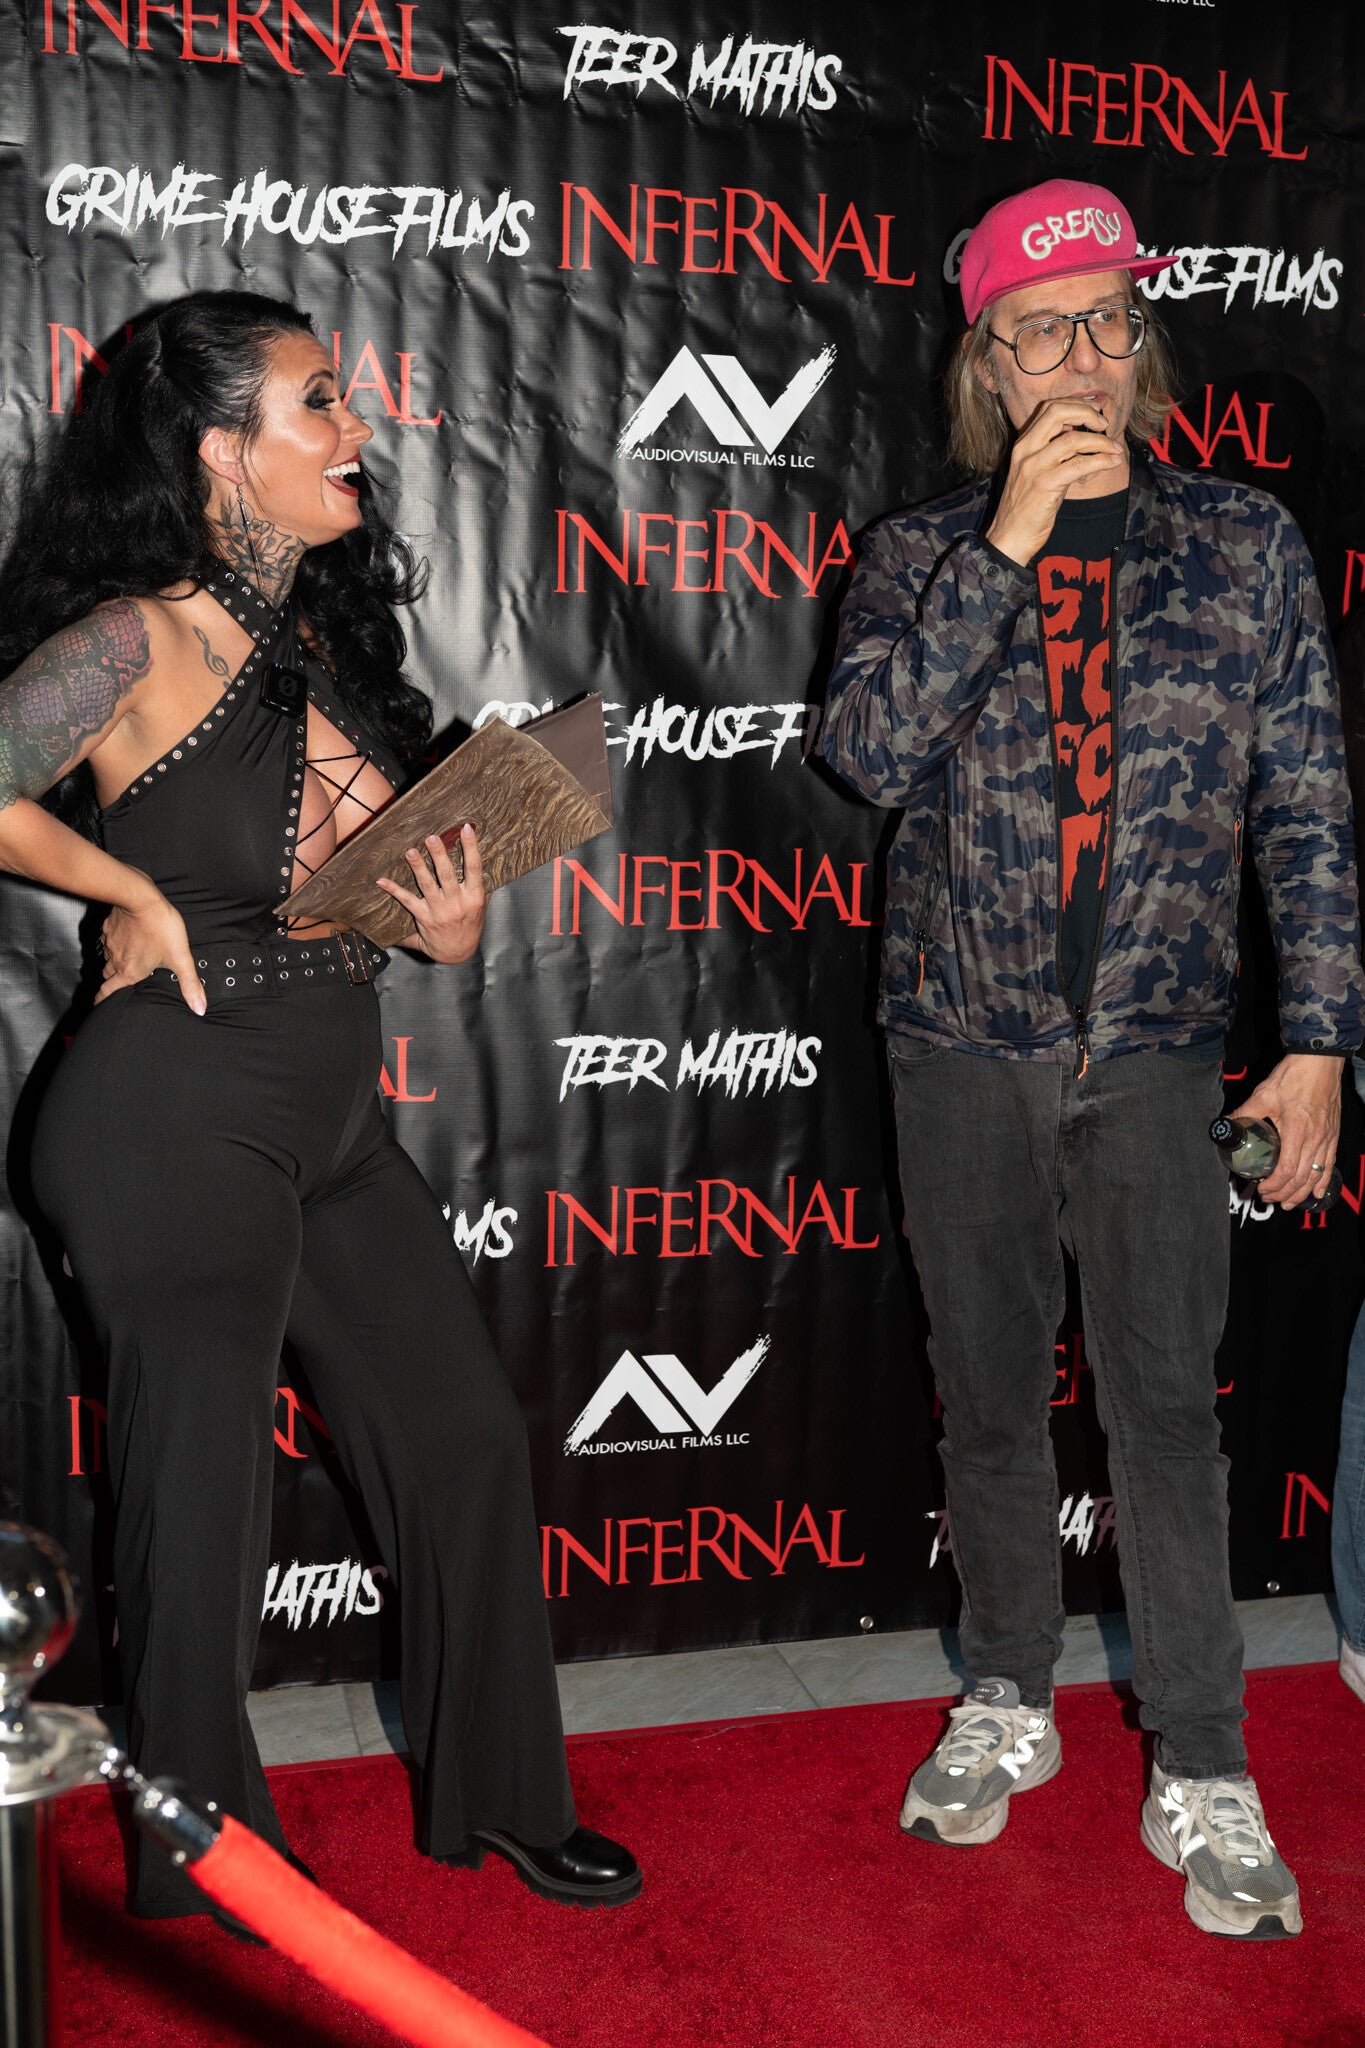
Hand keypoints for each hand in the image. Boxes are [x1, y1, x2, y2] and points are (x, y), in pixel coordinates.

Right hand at [96, 887, 205, 1014]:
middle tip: (113, 984)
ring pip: (107, 958)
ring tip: (121, 962)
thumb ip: (190, 984)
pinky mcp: (108, 927)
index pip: (109, 991)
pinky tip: (123, 938)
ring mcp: (110, 943)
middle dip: (110, 981)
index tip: (98, 1004)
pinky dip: (113, 943)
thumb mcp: (181, 958)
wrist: (141, 898)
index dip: (102, 1000)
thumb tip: (199, 1009)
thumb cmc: (161, 927)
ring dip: (112, 962)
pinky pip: (107, 939)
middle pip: (107, 975)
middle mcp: (116, 960)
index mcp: (131, 971)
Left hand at [376, 825, 486, 963]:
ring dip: (418, 867)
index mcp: (474, 897)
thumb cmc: (470, 926)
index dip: (471, 847)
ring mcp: (439, 911)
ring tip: (411, 851)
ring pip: (427, 885)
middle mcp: (457, 903)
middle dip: (439, 855)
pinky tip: (382, 880)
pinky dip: (394, 890)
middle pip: (447, 875)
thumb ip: (480, 886)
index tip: (466, 829)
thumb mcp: (481, 908)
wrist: (458, 953)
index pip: (474, 868)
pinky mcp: (424, 918)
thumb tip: (483, 859)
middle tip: (432, 838)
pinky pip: (407, 901)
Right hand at [985, 399, 1128, 566]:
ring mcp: (1034, 466)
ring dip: (1101, 441)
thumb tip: (1083, 435)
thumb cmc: (1027, 506)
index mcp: (1023, 443)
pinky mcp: (1045, 484)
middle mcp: (1026, 450)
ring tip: (1115, 448)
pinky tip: (1112, 463)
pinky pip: (1079, 464)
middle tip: (1104, 425)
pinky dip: (1101, 461)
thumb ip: (1054, 451)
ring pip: (1073, 439)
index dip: (1076, 405)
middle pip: (1058, 412)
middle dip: (1087, 413)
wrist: (1010, 536)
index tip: (1095, 413)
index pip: (1049, 407)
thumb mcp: (1037, 471)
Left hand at [1236, 1053, 1342, 1207]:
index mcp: (1296, 1131)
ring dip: (1301, 1193)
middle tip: (1269, 1199)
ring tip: (1288, 1203)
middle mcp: (1314, 1139)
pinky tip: (1316, 1193)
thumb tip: (1226, 1124)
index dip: (1274, 1185)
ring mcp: (1326, 1138)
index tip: (1262, 1189)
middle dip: (1284, 1194)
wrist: (1320, 1062)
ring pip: (1316, 1175)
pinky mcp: (1333, 1134)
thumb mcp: (1263, 1095)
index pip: (1286, 1170)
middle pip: (1301, 1178)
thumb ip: (1244, 1113)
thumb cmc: (1293, 1076)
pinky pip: (1330, 1164)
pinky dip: (1323, 1181)